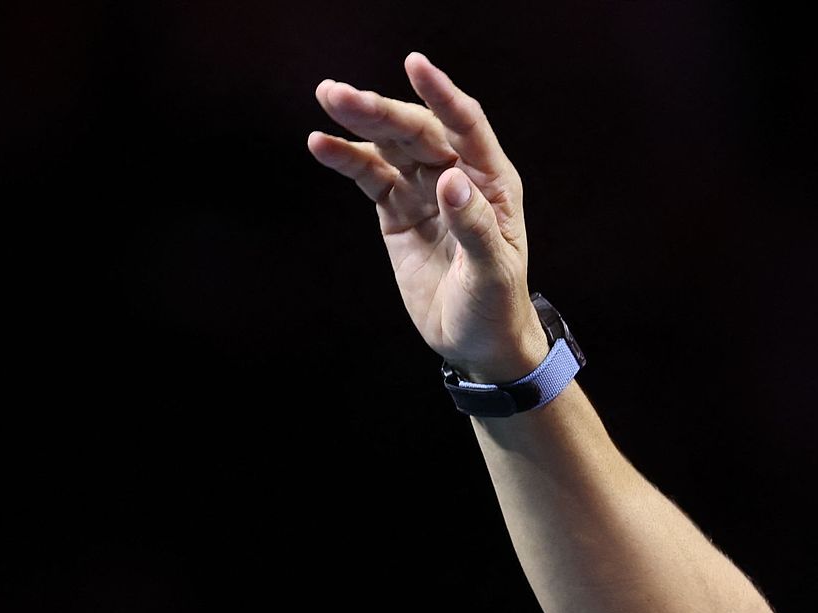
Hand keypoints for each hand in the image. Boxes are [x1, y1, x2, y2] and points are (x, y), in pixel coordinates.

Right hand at [307, 52, 548, 381]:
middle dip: (381, 111)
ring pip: (391, 147)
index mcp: (492, 183)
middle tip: (339, 95)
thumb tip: (450, 180)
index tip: (414, 65)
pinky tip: (321, 144)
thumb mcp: (491, 273)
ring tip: (328, 100)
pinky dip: (347, 160)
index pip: (466, 126)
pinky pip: (371, 176)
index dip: (441, 94)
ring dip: (360, 124)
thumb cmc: (496, 308)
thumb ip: (473, 226)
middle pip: (418, 131)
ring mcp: (425, 192)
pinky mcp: (398, 211)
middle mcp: (459, 177)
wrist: (477, 343)